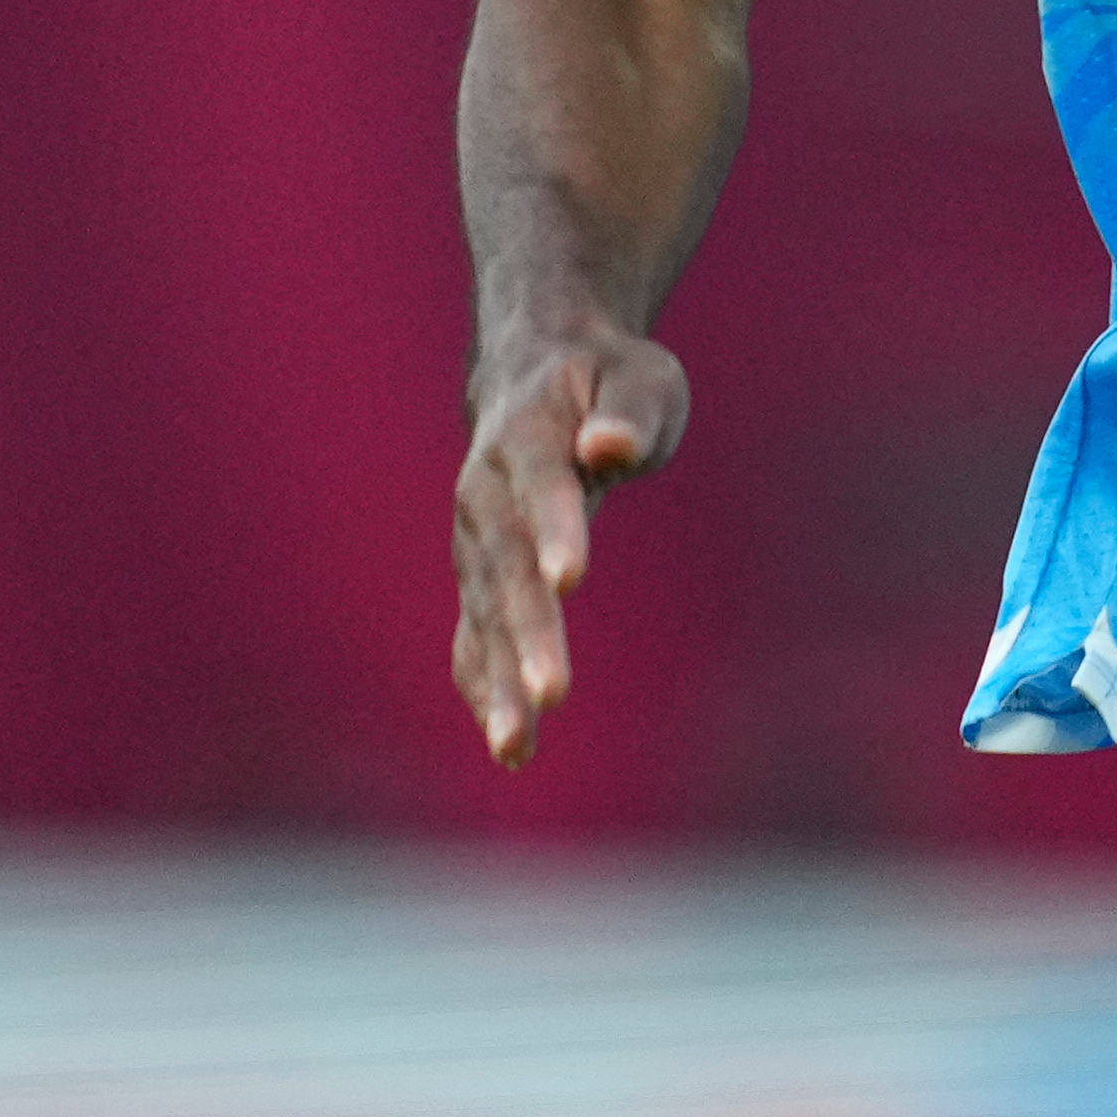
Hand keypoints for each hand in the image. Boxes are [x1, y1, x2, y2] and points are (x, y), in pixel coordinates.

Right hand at [452, 324, 688, 764]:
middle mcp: (487, 494)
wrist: (535, 376)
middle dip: (530, 632)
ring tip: (516, 743)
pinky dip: (486, 685)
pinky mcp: (480, 575)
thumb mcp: (640, 374)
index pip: (543, 487)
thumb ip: (630, 410)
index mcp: (529, 437)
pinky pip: (476, 635)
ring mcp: (476, 539)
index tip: (572, 576)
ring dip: (498, 679)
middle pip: (508, 568)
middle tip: (553, 693)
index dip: (555, 529)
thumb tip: (609, 446)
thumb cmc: (606, 379)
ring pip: (484, 615)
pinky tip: (508, 742)